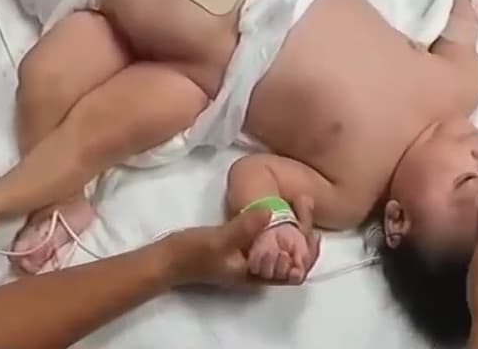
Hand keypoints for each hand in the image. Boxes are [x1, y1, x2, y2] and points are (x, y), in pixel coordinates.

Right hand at [166, 196, 320, 286]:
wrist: (166, 259)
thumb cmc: (192, 255)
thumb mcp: (219, 240)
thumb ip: (245, 227)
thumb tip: (272, 211)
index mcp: (257, 276)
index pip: (296, 273)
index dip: (308, 254)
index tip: (311, 228)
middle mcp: (259, 270)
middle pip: (294, 258)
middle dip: (303, 232)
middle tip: (304, 202)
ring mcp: (250, 259)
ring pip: (282, 246)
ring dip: (293, 226)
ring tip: (298, 201)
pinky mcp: (242, 247)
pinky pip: (269, 238)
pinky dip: (278, 224)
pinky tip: (279, 206)